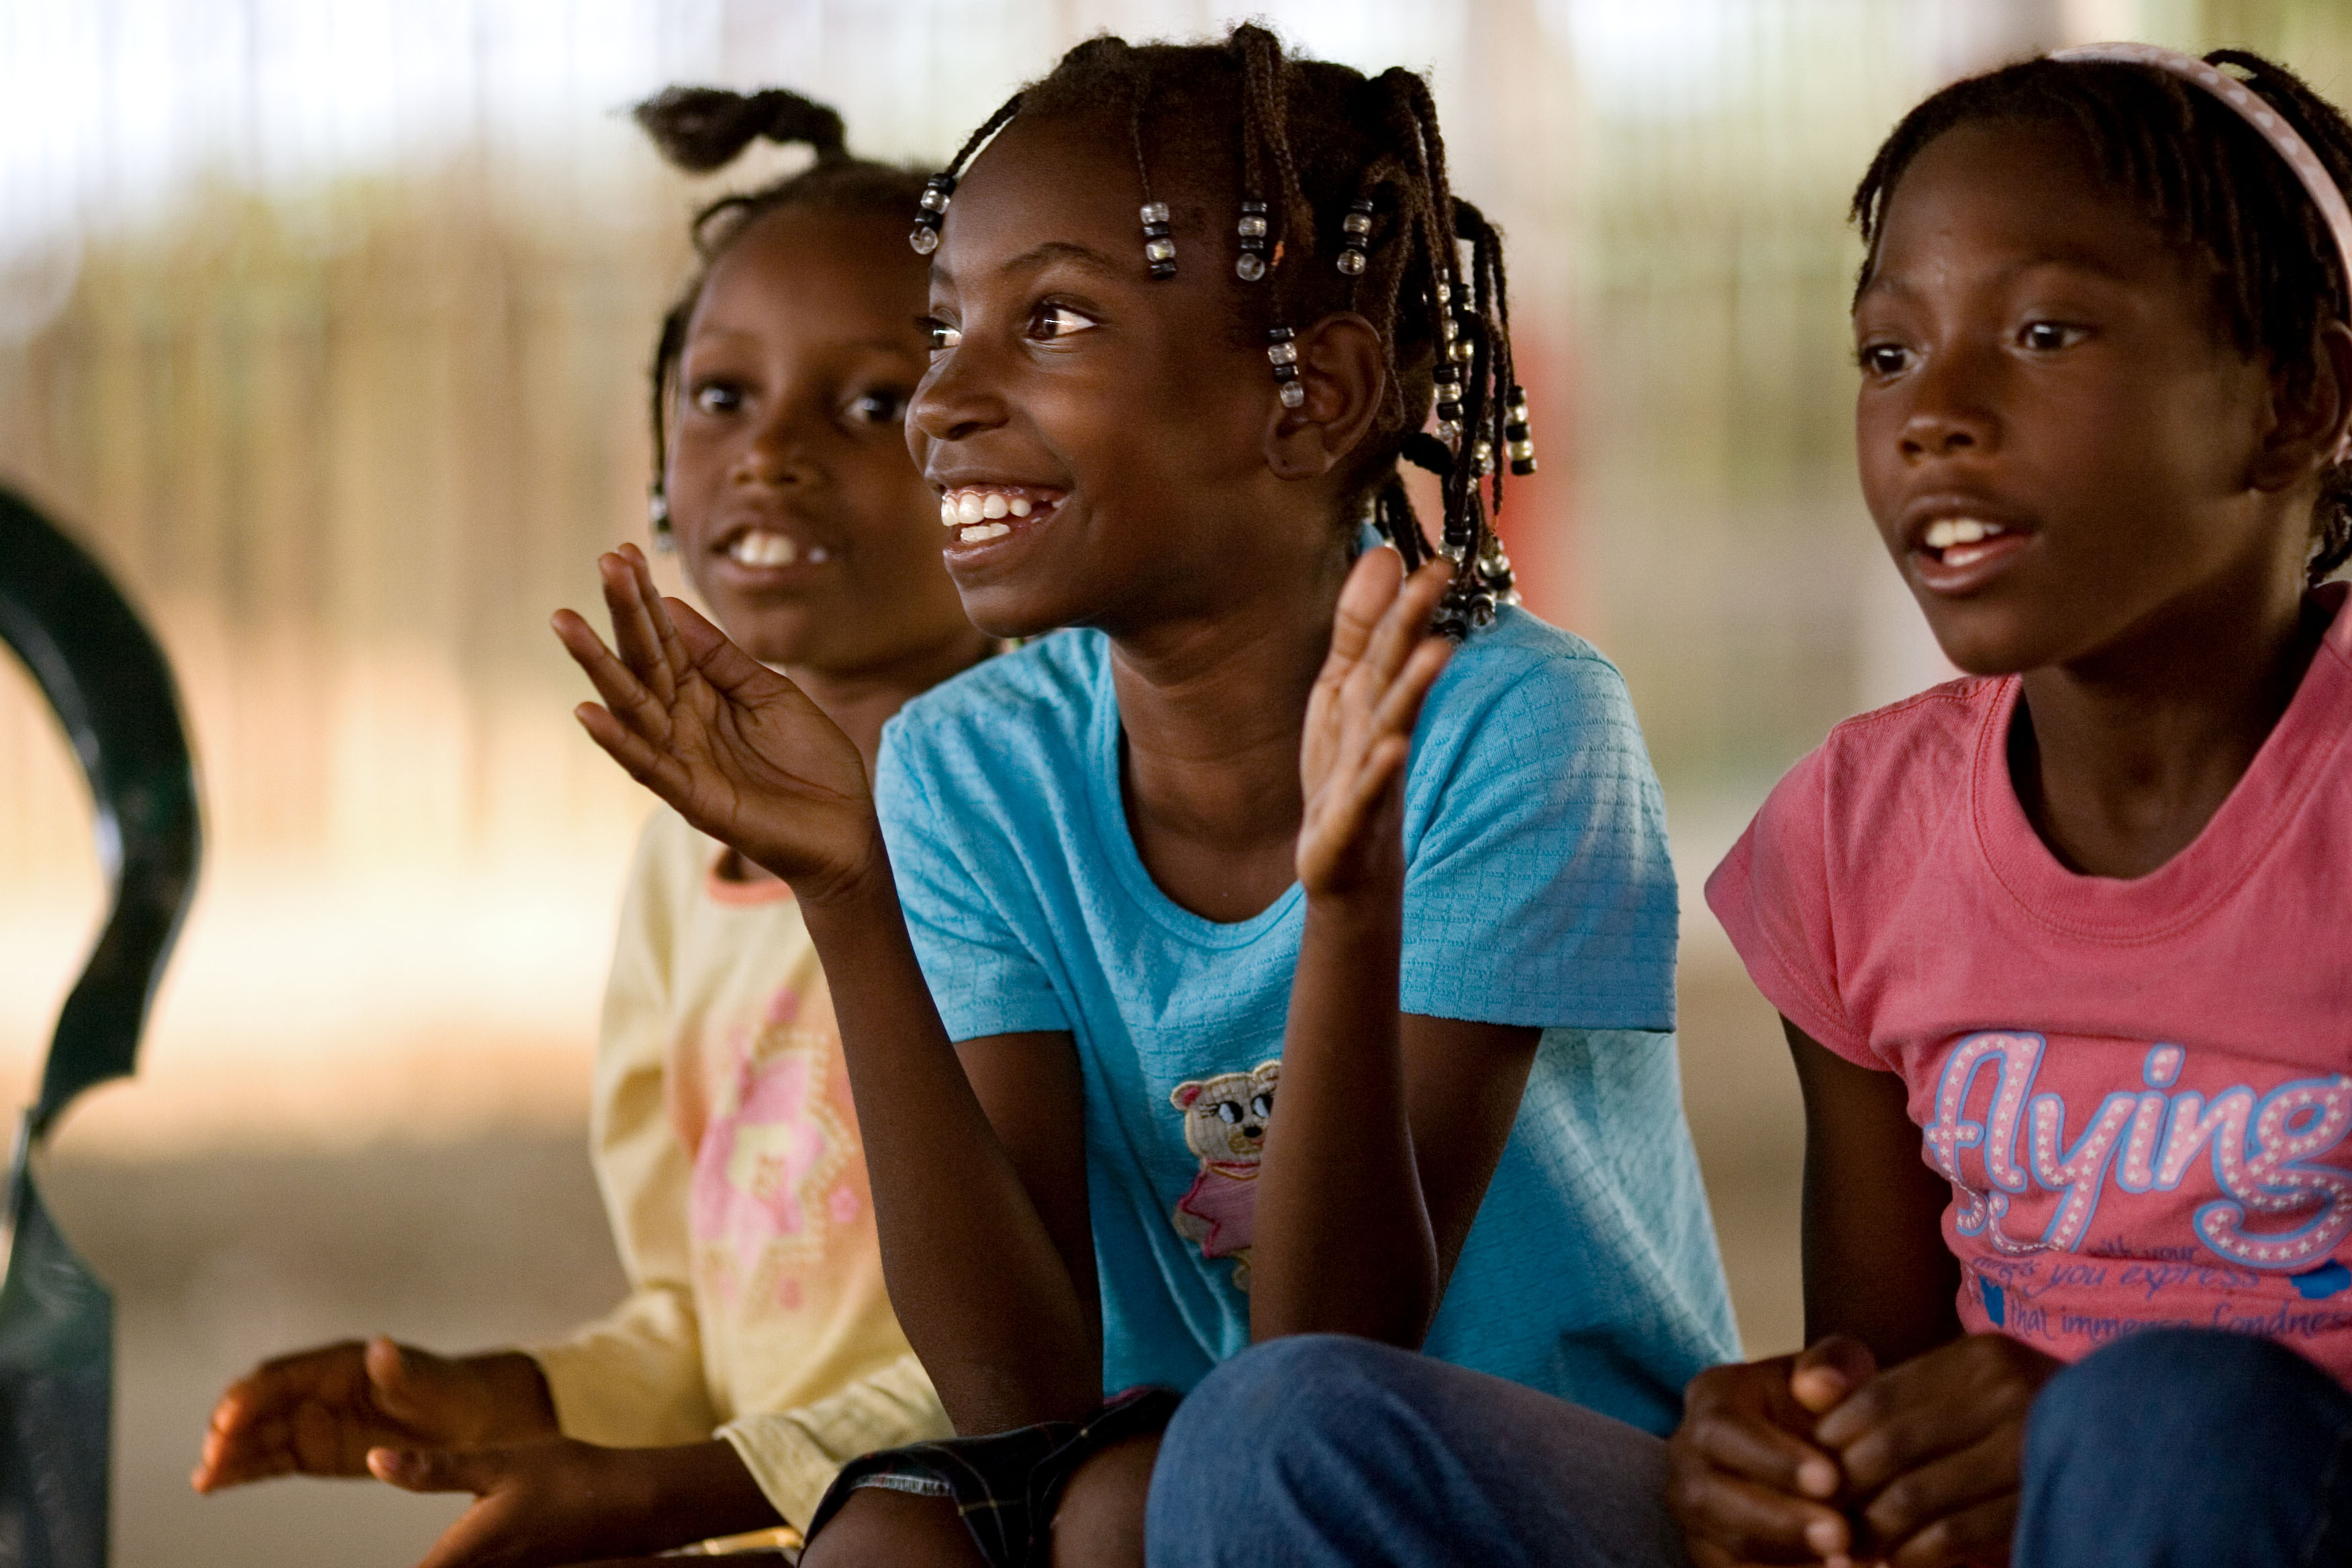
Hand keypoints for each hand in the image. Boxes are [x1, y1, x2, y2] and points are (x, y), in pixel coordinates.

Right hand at [192, 1336, 555, 1492]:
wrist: (463, 1420)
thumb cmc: (444, 1389)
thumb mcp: (426, 1380)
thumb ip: (399, 1369)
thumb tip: (381, 1347)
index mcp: (336, 1363)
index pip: (283, 1375)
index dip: (254, 1393)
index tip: (232, 1413)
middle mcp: (313, 1389)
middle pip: (260, 1405)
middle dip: (232, 1426)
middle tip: (214, 1452)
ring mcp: (309, 1420)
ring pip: (257, 1436)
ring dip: (228, 1453)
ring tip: (205, 1478)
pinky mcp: (311, 1451)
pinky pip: (269, 1461)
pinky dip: (241, 1470)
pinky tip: (213, 1484)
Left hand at [370, 1436, 773, 1567]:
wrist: (631, 1502)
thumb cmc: (567, 1478)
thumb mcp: (497, 1462)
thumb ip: (432, 1469)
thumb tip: (375, 1460)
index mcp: (462, 1554)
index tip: (322, 1560)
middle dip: (418, 1564)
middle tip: (356, 1554)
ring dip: (436, 1562)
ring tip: (432, 1549)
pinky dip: (461, 1563)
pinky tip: (464, 1552)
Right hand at [553, 545, 881, 903]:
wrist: (845, 827)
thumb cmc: (811, 760)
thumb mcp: (771, 691)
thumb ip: (722, 657)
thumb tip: (673, 607)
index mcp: (703, 691)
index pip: (664, 637)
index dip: (645, 597)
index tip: (621, 552)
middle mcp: (682, 720)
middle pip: (643, 660)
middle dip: (622, 613)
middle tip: (601, 564)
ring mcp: (683, 757)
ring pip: (632, 706)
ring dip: (598, 666)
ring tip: (567, 623)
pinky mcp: (693, 795)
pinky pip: (648, 765)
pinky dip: (617, 740)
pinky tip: (588, 711)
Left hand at [1295, 551, 1454, 899]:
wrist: (1344, 862)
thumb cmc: (1346, 768)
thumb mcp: (1341, 690)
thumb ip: (1358, 627)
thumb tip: (1382, 556)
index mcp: (1373, 695)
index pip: (1391, 640)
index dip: (1410, 597)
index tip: (1437, 553)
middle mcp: (1380, 728)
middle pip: (1396, 671)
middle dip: (1414, 624)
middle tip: (1436, 576)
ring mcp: (1370, 773)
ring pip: (1392, 724)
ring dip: (1413, 688)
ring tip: (1436, 650)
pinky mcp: (1353, 818)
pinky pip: (1369, 790)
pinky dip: (1379, 769)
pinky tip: (1391, 747)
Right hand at [1666, 1337, 1877, 1566]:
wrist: (1815, 1451)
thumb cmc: (1823, 1407)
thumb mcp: (1834, 1373)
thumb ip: (1835, 1364)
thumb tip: (1819, 1384)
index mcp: (1711, 1400)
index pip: (1724, 1429)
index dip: (1773, 1458)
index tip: (1830, 1478)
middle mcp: (1687, 1458)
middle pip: (1708, 1496)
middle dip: (1776, 1521)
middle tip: (1840, 1535)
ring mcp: (1693, 1513)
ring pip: (1717, 1547)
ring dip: (1780, 1562)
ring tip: (1845, 1566)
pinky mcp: (1709, 1556)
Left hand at [1812, 1333, 2057, 1567]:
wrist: (2130, 1445)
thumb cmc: (2018, 1418)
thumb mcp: (1964, 1385)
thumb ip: (1888, 1390)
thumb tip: (1803, 1395)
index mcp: (1979, 1358)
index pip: (1876, 1397)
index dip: (1832, 1438)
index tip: (1813, 1468)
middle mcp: (2007, 1395)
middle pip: (1890, 1448)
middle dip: (1846, 1489)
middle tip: (1823, 1515)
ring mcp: (2030, 1451)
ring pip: (1916, 1496)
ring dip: (1873, 1530)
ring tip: (1851, 1546)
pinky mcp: (2040, 1504)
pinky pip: (1955, 1536)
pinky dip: (1914, 1555)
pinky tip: (1896, 1562)